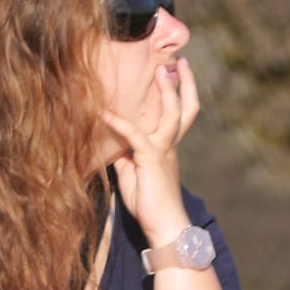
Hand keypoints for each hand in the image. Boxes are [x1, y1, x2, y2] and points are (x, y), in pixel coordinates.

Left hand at [103, 56, 199, 243]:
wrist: (165, 227)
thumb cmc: (150, 205)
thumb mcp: (132, 176)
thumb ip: (125, 157)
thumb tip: (113, 144)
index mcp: (167, 148)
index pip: (175, 116)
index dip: (176, 95)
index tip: (173, 74)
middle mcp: (169, 146)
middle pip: (186, 109)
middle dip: (185, 84)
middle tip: (181, 62)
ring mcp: (163, 151)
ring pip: (172, 114)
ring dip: (167, 91)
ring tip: (161, 69)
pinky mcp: (151, 159)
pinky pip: (135, 136)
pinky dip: (119, 123)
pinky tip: (103, 114)